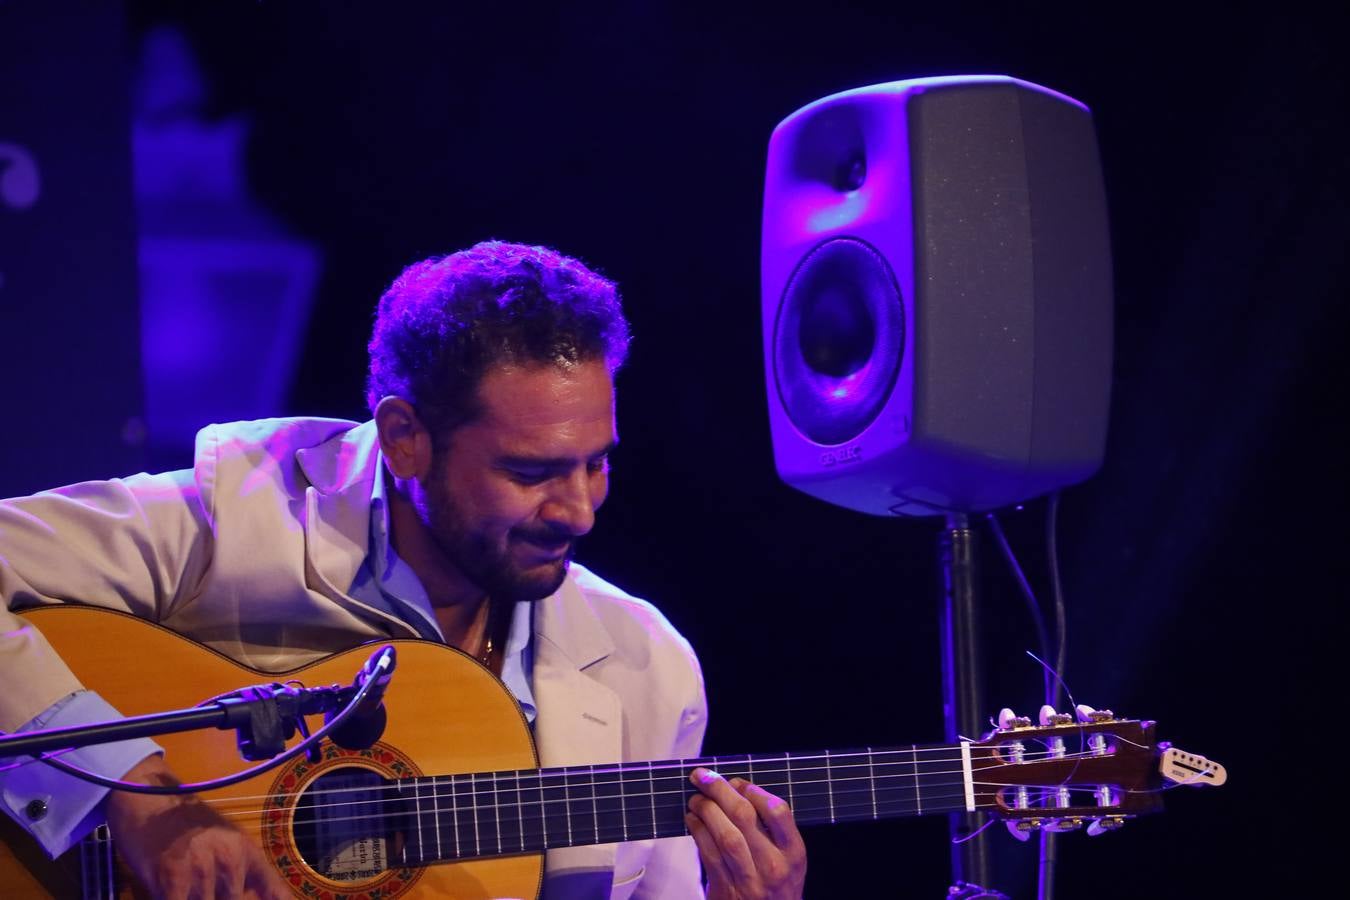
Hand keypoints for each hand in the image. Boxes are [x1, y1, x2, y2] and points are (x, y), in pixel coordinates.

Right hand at [105, 755, 290, 898]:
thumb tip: (246, 895)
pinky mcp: (173, 881)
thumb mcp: (224, 840)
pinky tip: (170, 893)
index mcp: (246, 851)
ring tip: (183, 883)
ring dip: (194, 897)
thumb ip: (241, 871)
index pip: (274, 890)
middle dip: (216, 898)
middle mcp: (231, 861)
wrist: (150, 798)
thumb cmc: (185, 822)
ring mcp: (203, 871)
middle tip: (199, 881)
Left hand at [685, 767, 806, 899]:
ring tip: (696, 799)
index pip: (778, 811)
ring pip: (724, 834)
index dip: (753, 790)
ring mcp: (750, 881)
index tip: (737, 781)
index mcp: (794, 854)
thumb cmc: (776, 889)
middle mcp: (774, 867)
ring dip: (705, 810)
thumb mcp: (788, 862)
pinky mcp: (725, 892)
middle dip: (720, 790)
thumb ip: (773, 833)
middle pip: (744, 816)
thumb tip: (736, 791)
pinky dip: (697, 831)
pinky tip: (692, 820)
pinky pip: (708, 854)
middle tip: (704, 776)